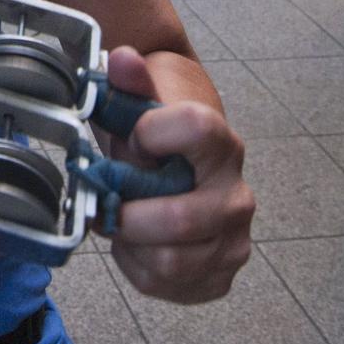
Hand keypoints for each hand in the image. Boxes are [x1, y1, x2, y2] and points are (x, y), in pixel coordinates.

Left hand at [98, 48, 253, 303]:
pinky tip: (136, 242)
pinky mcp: (219, 275)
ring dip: (131, 243)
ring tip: (122, 220)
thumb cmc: (156, 132)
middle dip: (129, 213)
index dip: (152, 131)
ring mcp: (233, 241)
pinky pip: (165, 285)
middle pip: (181, 219)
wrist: (182, 164)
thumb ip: (130, 80)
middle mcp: (237, 195)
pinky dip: (137, 266)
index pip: (197, 130)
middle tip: (106, 201)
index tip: (134, 134)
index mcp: (222, 144)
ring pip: (171, 261)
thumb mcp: (142, 100)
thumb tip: (121, 59)